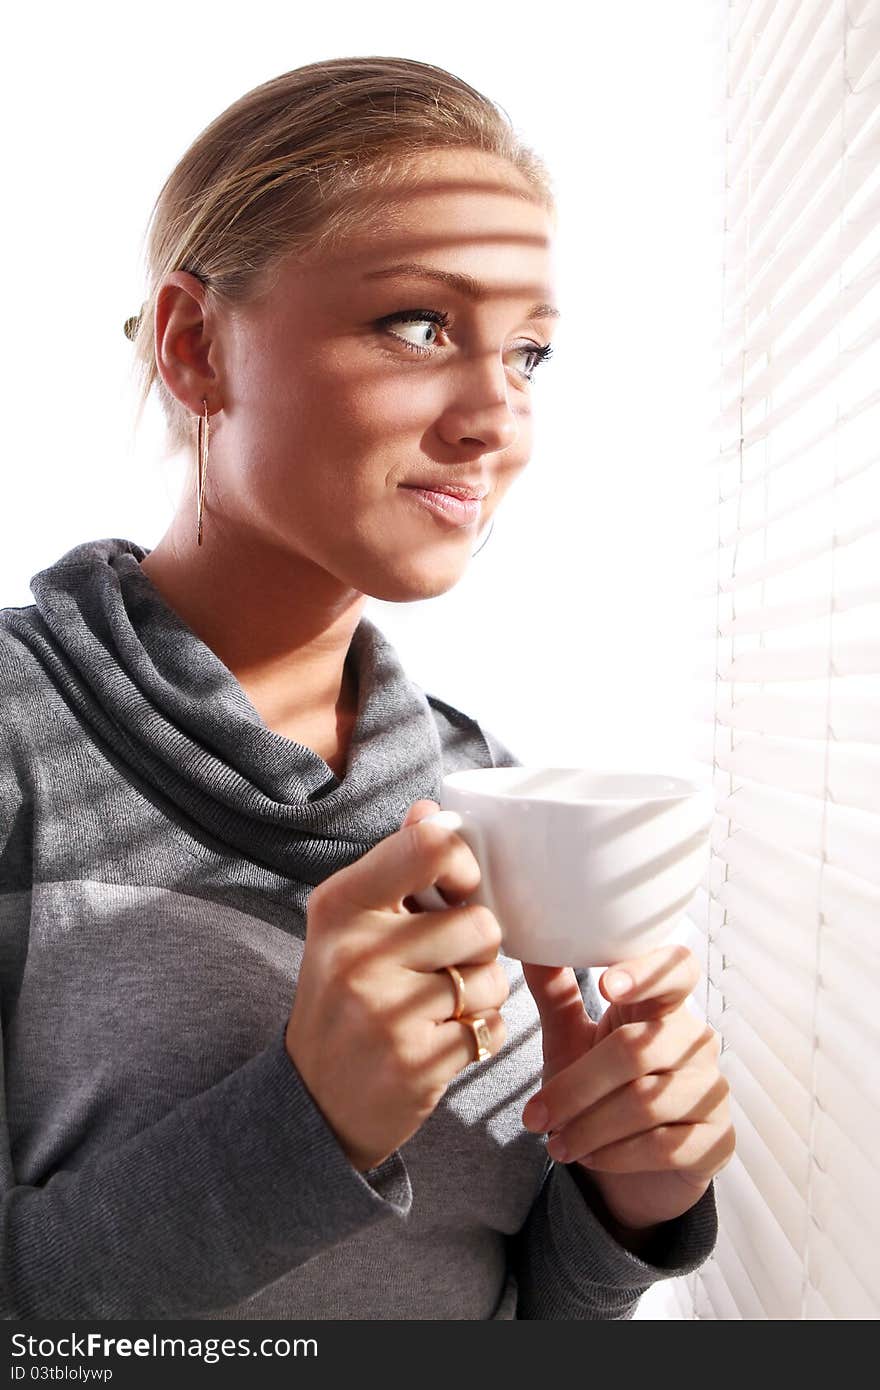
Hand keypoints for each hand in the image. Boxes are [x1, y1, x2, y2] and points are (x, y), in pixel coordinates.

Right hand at [285, 800, 508, 1171]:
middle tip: (445, 965)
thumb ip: (395, 865)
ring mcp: (386, 1012)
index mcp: (341, 905)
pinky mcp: (416, 1063)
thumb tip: (432, 809)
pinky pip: (489, 1028)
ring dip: (481, 993)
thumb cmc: (345, 996)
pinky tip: (442, 1038)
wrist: (314, 1099)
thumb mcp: (351, 924)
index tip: (458, 890)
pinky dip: (479, 1033)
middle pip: (480, 922)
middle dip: (478, 947)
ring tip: (441, 1004)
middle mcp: (358, 954)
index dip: (464, 864)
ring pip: (491, 979)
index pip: (430, 846)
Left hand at [520, 945, 734, 1232]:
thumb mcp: (572, 1039)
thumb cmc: (601, 1089)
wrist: (633, 1168)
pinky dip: (617, 1155)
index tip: (607, 984)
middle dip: (577, 1087)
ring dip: (589, 1128)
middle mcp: (696, 1042)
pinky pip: (666, 1146)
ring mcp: (712, 1090)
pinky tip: (589, 1159)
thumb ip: (556, 993)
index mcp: (662, 1006)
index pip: (676, 971)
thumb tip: (530, 945)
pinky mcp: (717, 1140)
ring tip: (555, 1144)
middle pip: (638, 1049)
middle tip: (533, 1117)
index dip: (646, 972)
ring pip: (647, 1101)